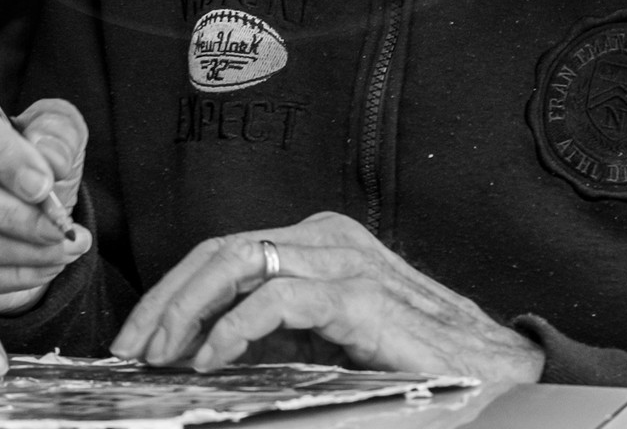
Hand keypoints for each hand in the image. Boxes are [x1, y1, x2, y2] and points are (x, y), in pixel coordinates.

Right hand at [0, 92, 91, 315]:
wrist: (26, 200)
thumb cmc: (35, 156)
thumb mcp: (55, 129)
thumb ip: (57, 132)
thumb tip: (52, 159)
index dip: (3, 155)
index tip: (44, 186)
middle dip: (7, 213)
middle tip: (56, 226)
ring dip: (16, 250)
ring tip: (63, 247)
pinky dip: (9, 277)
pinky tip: (45, 266)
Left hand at [111, 212, 543, 384]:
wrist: (497, 385)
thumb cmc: (418, 370)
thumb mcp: (327, 349)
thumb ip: (276, 339)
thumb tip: (201, 356)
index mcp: (315, 249)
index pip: (224, 253)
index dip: (172, 291)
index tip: (136, 338)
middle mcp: (326, 242)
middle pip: (221, 249)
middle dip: (165, 297)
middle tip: (130, 346)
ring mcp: (344, 262)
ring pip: (239, 260)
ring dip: (187, 307)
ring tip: (160, 353)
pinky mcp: (362, 295)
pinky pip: (281, 294)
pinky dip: (235, 324)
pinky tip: (213, 356)